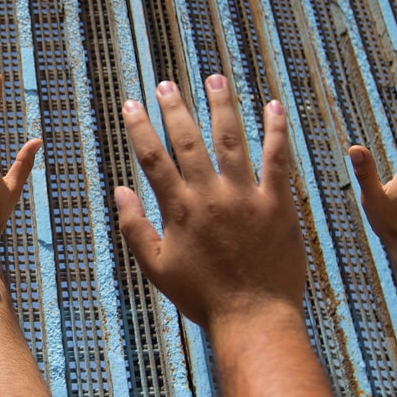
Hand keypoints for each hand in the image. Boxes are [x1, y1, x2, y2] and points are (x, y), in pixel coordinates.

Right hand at [114, 78, 305, 327]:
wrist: (253, 317)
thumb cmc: (202, 298)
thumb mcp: (157, 267)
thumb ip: (135, 227)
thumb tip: (119, 190)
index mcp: (179, 210)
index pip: (153, 158)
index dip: (141, 128)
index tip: (133, 104)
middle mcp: (211, 196)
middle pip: (189, 140)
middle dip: (175, 108)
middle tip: (167, 84)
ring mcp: (246, 197)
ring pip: (232, 140)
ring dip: (222, 106)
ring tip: (215, 78)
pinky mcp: (278, 204)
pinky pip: (277, 160)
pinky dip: (276, 131)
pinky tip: (274, 107)